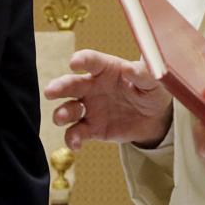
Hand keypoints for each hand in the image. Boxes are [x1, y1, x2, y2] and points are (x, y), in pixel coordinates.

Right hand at [44, 49, 171, 150]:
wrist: (154, 118)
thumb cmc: (152, 91)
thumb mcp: (153, 81)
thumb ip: (142, 74)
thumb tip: (130, 69)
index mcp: (106, 69)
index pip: (91, 60)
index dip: (81, 59)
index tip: (74, 62)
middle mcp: (92, 86)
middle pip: (71, 84)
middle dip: (59, 87)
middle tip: (50, 91)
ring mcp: (89, 107)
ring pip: (69, 109)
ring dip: (62, 113)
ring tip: (61, 118)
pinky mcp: (92, 128)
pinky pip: (77, 133)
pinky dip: (72, 139)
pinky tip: (76, 145)